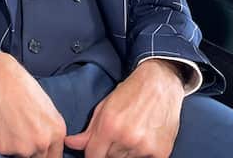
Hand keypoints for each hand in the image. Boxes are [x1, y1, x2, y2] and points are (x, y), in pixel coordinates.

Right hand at [0, 53, 65, 157]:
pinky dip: (2, 142)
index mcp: (57, 131)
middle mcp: (43, 142)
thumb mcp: (46, 108)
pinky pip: (4, 152)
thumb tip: (48, 145)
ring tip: (11, 125)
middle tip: (22, 134)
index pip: (55, 157)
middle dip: (31, 151)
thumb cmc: (20, 86)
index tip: (40, 152)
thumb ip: (49, 130)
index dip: (46, 154)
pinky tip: (1, 124)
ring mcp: (23, 147)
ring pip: (21, 156)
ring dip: (16, 147)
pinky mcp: (4, 147)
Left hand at [64, 60, 184, 157]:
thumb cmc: (131, 91)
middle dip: (111, 149)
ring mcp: (145, 146)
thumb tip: (70, 143)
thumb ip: (89, 130)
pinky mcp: (161, 151)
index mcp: (109, 126)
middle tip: (119, 132)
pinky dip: (143, 153)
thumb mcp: (105, 106)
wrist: (161, 82)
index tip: (96, 149)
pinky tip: (145, 137)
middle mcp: (126, 138)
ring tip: (133, 132)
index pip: (93, 155)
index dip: (93, 153)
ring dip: (127, 151)